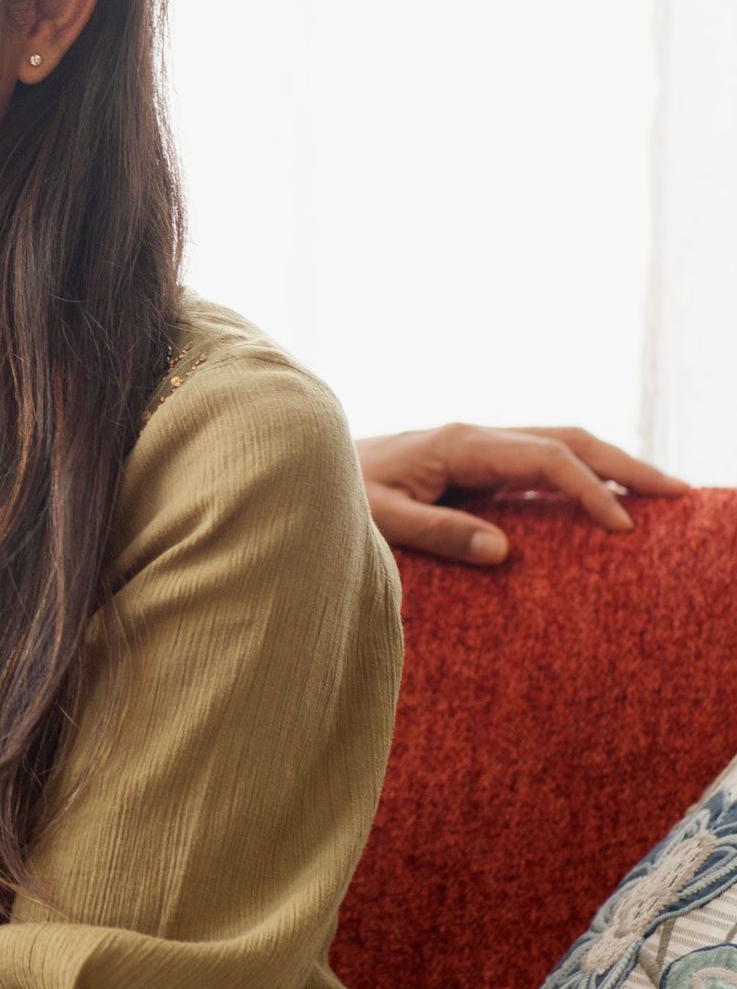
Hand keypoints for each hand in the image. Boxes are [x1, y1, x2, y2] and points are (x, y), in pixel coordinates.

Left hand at [357, 423, 689, 565]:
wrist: (310, 467)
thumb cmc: (340, 493)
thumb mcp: (379, 519)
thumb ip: (437, 532)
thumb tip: (503, 551)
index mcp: (459, 444)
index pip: (544, 459)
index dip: (588, 489)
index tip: (622, 526)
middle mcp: (476, 437)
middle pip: (567, 439)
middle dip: (624, 463)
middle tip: (677, 493)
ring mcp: (478, 448)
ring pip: (560, 445)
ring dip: (611, 464)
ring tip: (660, 492)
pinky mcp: (475, 465)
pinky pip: (540, 465)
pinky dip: (581, 475)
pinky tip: (605, 499)